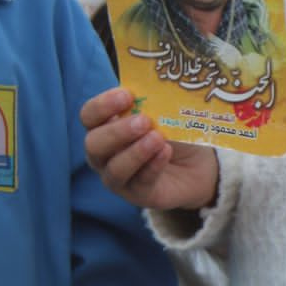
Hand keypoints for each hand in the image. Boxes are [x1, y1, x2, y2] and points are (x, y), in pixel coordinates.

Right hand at [81, 86, 219, 212]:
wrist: (197, 163)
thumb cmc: (170, 132)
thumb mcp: (160, 114)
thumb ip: (150, 104)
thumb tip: (151, 89)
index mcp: (103, 128)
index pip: (89, 115)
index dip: (103, 106)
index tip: (127, 96)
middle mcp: (103, 155)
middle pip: (94, 144)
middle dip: (117, 132)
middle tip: (143, 121)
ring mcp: (117, 178)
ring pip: (114, 168)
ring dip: (135, 152)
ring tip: (157, 138)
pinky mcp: (138, 195)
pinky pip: (141, 182)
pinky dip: (153, 166)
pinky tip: (166, 152)